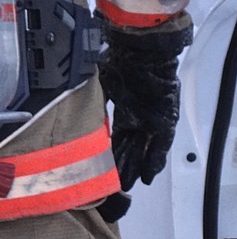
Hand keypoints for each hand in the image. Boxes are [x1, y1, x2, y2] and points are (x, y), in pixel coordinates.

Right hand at [99, 25, 189, 190]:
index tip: (101, 165)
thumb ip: (90, 99)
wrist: (143, 52)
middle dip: (122, 166)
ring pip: (143, 150)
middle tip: (114, 184)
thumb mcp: (100, 82)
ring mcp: (153, 118)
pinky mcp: (166, 120)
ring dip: (135, 168)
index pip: (117, 135)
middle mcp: (139, 115)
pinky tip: (148, 177)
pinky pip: (161, 145)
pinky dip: (153, 161)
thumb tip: (69, 108)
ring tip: (127, 185)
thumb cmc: (121, 60)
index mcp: (125, 106)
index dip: (111, 152)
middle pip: (130, 146)